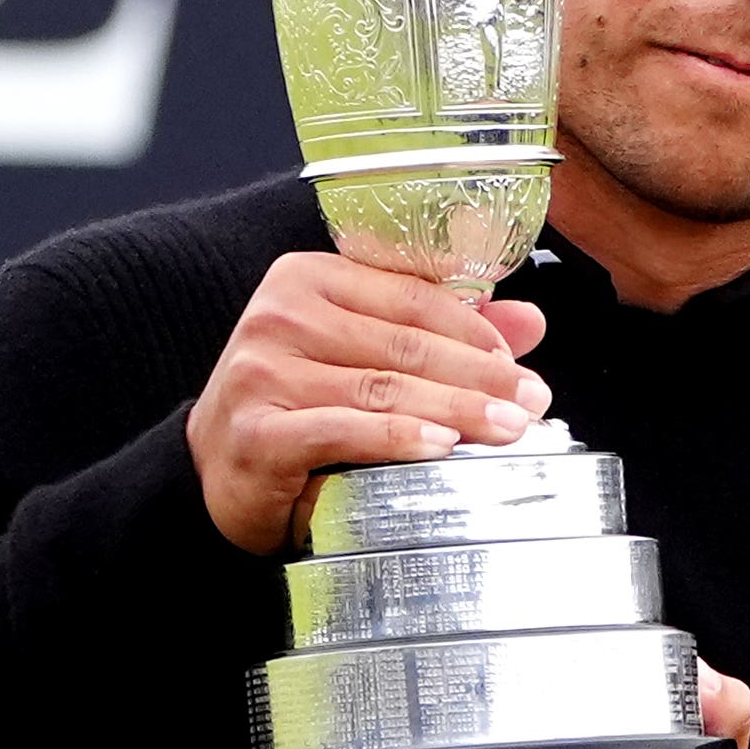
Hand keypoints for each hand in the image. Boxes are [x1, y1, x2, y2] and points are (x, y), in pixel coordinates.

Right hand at [187, 251, 549, 553]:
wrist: (217, 470)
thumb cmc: (298, 405)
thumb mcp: (364, 356)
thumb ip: (438, 333)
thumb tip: (530, 321)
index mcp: (308, 278)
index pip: (411, 296)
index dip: (475, 329)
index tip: (522, 362)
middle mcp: (279, 314)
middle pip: (404, 343)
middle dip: (479, 375)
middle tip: (533, 402)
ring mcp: (261, 371)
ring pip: (382, 387)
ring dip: (456, 409)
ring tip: (508, 428)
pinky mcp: (257, 429)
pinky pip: (343, 429)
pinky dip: (398, 437)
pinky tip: (441, 446)